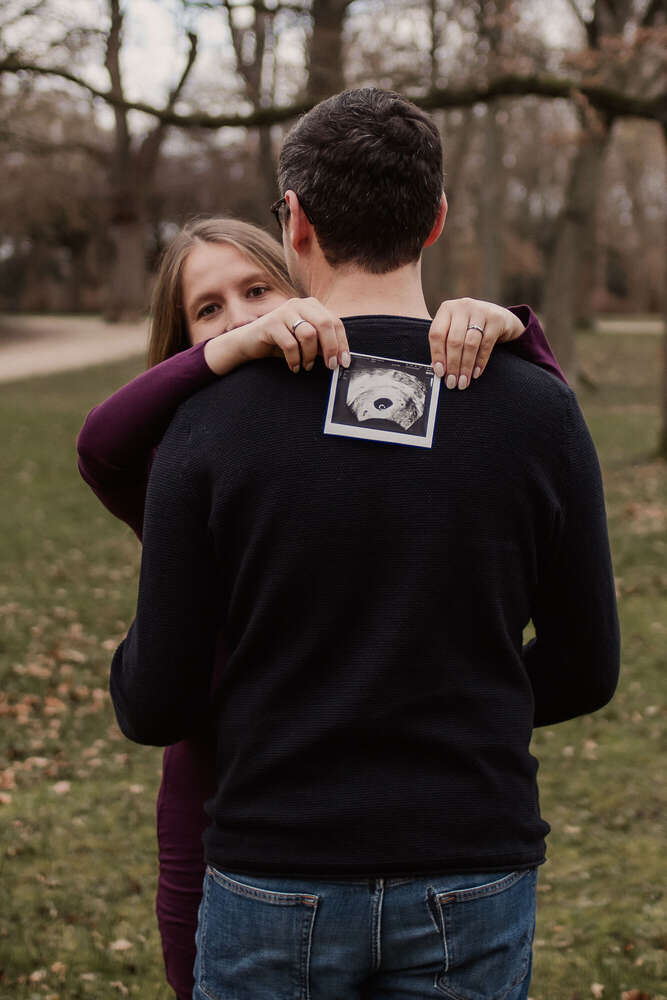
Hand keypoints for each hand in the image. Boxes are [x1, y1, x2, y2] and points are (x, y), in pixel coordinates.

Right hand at [206, 298, 349, 374]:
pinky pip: (290, 344)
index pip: (335, 322)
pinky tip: (294, 367)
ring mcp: (284, 312)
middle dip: (331, 348)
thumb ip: (322, 343)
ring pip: (308, 334)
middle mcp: (299, 304)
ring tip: (307, 366)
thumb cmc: (281, 342)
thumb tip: (341, 357)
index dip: (342, 343)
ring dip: (310, 355)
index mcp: (311, 306)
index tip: (344, 362)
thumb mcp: (305, 341)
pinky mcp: (271, 323)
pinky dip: (294, 360)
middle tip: (331, 366)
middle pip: (325, 324)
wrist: (250, 342)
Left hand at [428, 298, 524, 389]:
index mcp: (446, 309)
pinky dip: (480, 361)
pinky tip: (476, 373)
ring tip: (463, 382)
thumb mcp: (456, 329)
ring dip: (466, 366)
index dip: (437, 355)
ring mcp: (480, 311)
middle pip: (454, 340)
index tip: (439, 373)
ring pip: (470, 344)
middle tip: (452, 382)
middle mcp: (462, 307)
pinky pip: (486, 344)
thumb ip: (445, 344)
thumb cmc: (471, 327)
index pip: (436, 333)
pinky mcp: (496, 319)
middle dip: (453, 365)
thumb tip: (438, 370)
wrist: (500, 318)